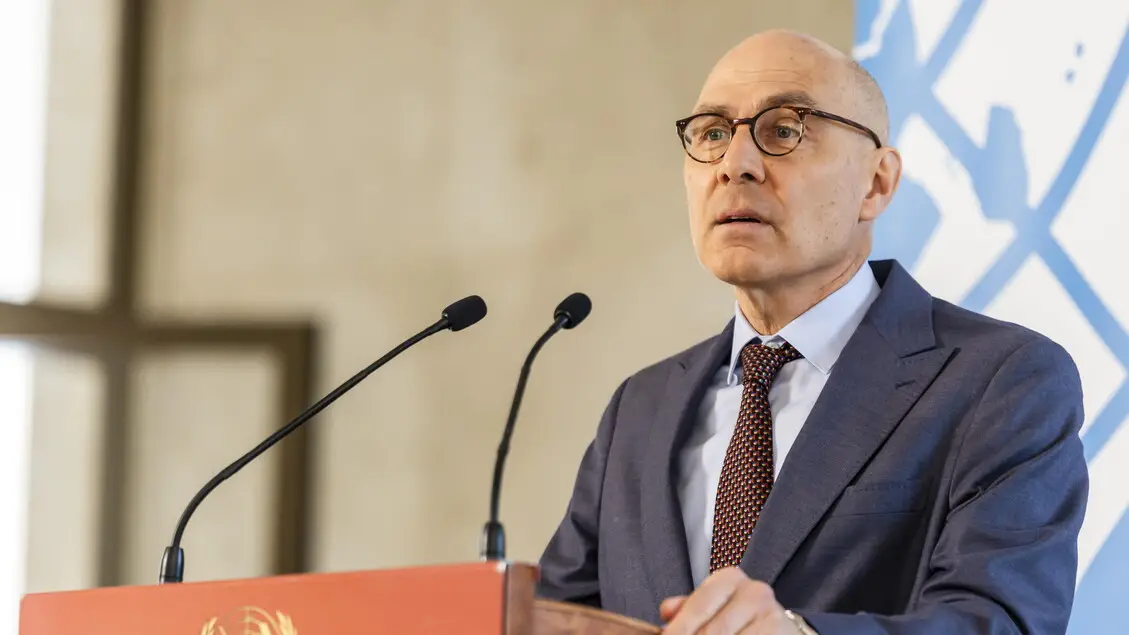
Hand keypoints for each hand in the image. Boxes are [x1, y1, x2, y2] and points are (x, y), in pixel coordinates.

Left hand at [659, 567, 797, 633]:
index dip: (679, 629)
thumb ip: (688, 608)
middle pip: (712, 631)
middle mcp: (754, 592)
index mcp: (730, 578)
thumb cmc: (739, 618)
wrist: (781, 629)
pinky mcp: (782, 633)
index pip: (698, 605)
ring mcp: (772, 615)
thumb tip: (667, 611)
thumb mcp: (713, 607)